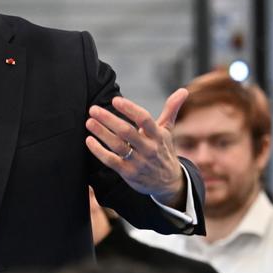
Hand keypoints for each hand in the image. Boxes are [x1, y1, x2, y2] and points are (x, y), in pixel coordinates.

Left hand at [85, 89, 187, 206]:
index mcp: (158, 135)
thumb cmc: (164, 150)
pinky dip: (99, 151)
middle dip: (108, 119)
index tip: (115, 100)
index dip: (130, 109)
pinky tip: (89, 140)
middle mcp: (149, 148)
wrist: (168, 182)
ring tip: (89, 122)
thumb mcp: (168, 131)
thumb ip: (171, 109)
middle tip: (93, 109)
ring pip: (117, 146)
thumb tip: (183, 91)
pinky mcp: (128, 173)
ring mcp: (138, 162)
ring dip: (101, 133)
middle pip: (126, 132)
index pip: (144, 119)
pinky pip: (111, 161)